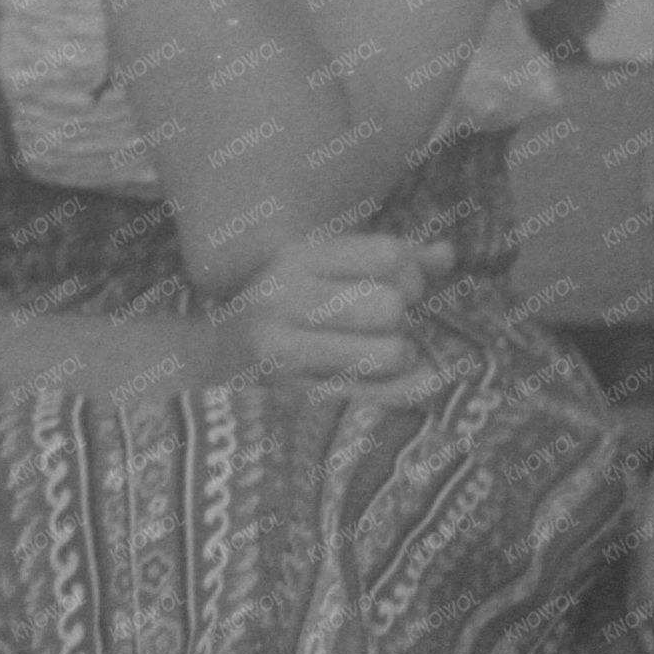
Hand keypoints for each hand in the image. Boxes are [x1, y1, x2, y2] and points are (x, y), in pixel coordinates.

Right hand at [202, 230, 457, 392]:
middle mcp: (283, 299)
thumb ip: (388, 259)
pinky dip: (404, 392)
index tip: (403, 285)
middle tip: (392, 323)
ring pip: (388, 353)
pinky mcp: (290, 400)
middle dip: (404, 316)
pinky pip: (373, 398)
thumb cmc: (284, 309)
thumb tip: (447, 255)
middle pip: (390, 304)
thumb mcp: (322, 270)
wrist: (207, 363)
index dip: (412, 271)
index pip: (387, 253)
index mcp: (296, 258)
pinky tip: (412, 384)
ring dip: (402, 355)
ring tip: (389, 353)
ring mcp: (283, 353)